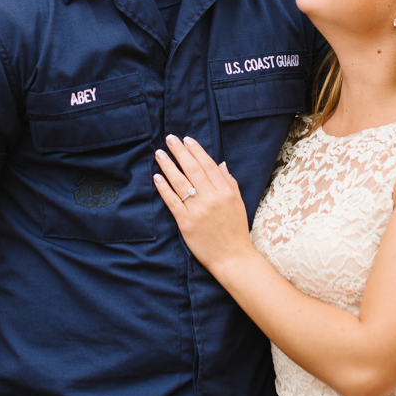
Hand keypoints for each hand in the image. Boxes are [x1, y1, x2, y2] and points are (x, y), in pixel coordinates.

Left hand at [154, 135, 252, 274]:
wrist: (232, 257)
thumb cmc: (236, 230)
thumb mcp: (238, 202)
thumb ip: (229, 182)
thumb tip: (220, 164)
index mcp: (225, 191)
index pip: (208, 165)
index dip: (196, 151)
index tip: (186, 140)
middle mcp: (211, 198)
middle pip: (192, 169)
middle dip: (179, 152)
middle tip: (169, 139)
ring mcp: (198, 210)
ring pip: (180, 182)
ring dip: (168, 166)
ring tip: (159, 154)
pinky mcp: (186, 223)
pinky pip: (172, 201)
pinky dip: (164, 188)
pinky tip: (157, 177)